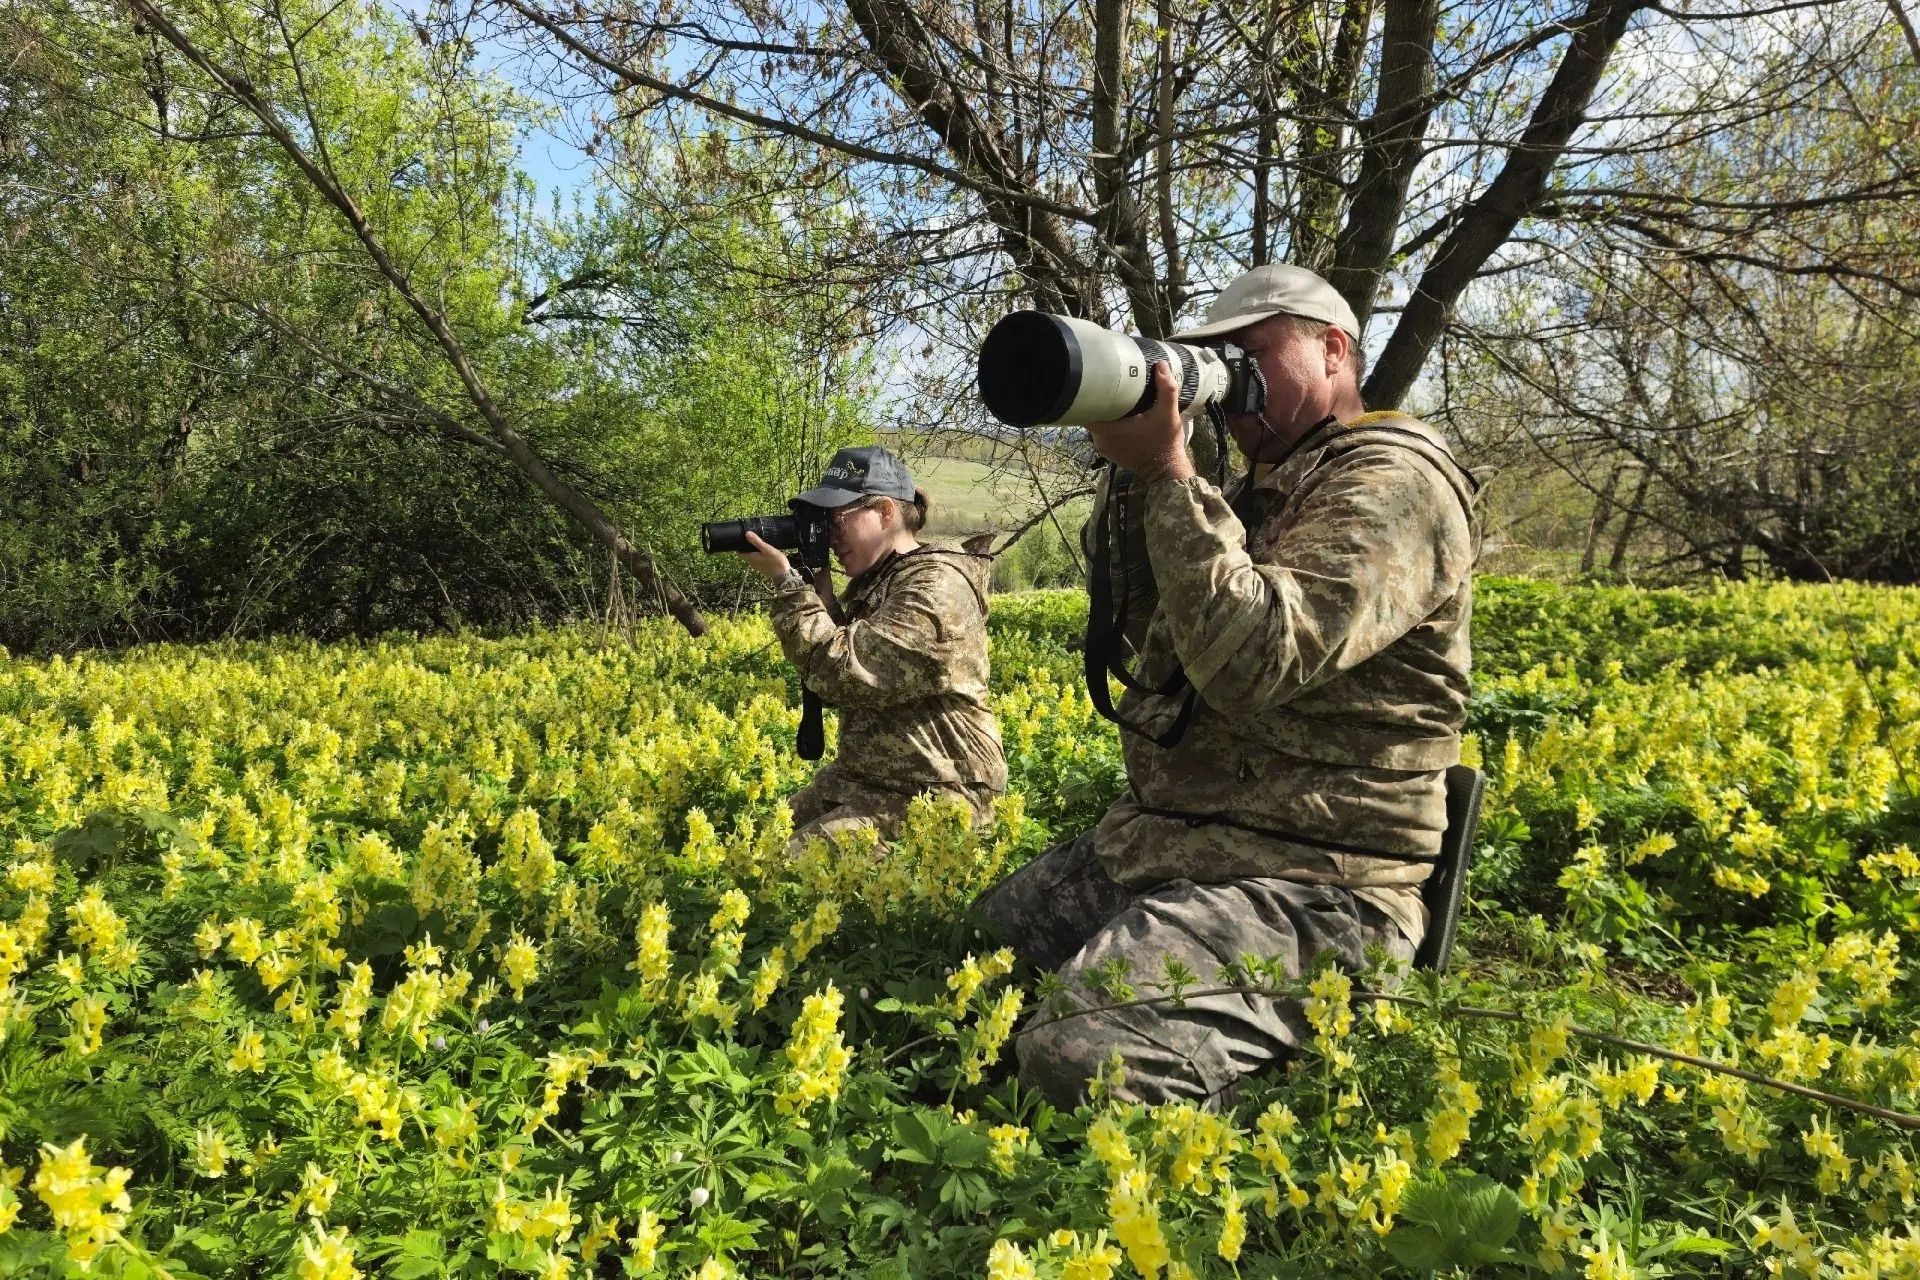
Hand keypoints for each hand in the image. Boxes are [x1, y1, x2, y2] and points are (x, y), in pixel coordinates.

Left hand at [740, 531, 792, 580]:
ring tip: (758, 543)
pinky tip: (764, 550)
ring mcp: (757, 566)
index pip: (739, 552)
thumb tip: (747, 533)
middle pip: (746, 553)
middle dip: (747, 546)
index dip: (739, 545)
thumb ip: (756, 541)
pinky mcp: (762, 567)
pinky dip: (758, 554)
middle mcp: (752, 563)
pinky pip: (757, 559)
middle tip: (751, 538)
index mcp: (750, 558)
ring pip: (752, 556)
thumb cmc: (775, 561)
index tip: (741, 538)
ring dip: (753, 550)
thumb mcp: (766, 549)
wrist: (784, 574)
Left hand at [1085, 361, 1195, 483]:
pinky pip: (1103, 432)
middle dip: (1099, 400)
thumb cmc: (1165, 443)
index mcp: (1107, 430)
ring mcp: (1103, 448)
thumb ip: (1166, 389)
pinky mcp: (1109, 452)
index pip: (1086, 407)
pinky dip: (1109, 423)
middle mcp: (1100, 440)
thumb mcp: (1168, 414)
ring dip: (1104, 412)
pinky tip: (1120, 414)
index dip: (1089, 393)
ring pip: (1097, 423)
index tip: (1098, 381)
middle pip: (1091, 413)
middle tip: (1110, 384)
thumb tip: (1161, 365)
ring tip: (1115, 396)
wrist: (1167, 471)